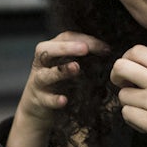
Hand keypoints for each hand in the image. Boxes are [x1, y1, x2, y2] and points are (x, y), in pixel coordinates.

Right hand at [7, 31, 109, 146]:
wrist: (37, 109)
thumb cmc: (59, 83)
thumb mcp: (68, 66)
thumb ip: (83, 56)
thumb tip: (108, 50)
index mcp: (50, 51)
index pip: (65, 38)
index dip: (85, 39)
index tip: (104, 47)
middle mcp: (41, 64)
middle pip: (48, 50)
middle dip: (66, 48)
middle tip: (84, 49)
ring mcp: (38, 82)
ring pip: (45, 75)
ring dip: (61, 71)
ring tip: (76, 68)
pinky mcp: (38, 101)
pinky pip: (45, 100)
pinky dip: (54, 100)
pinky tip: (64, 100)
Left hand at [110, 45, 146, 146]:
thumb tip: (133, 69)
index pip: (136, 51)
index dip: (126, 59)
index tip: (129, 71)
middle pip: (121, 67)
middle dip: (115, 76)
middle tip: (123, 85)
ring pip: (122, 95)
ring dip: (129, 104)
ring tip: (144, 111)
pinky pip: (127, 115)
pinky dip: (132, 120)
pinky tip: (146, 123)